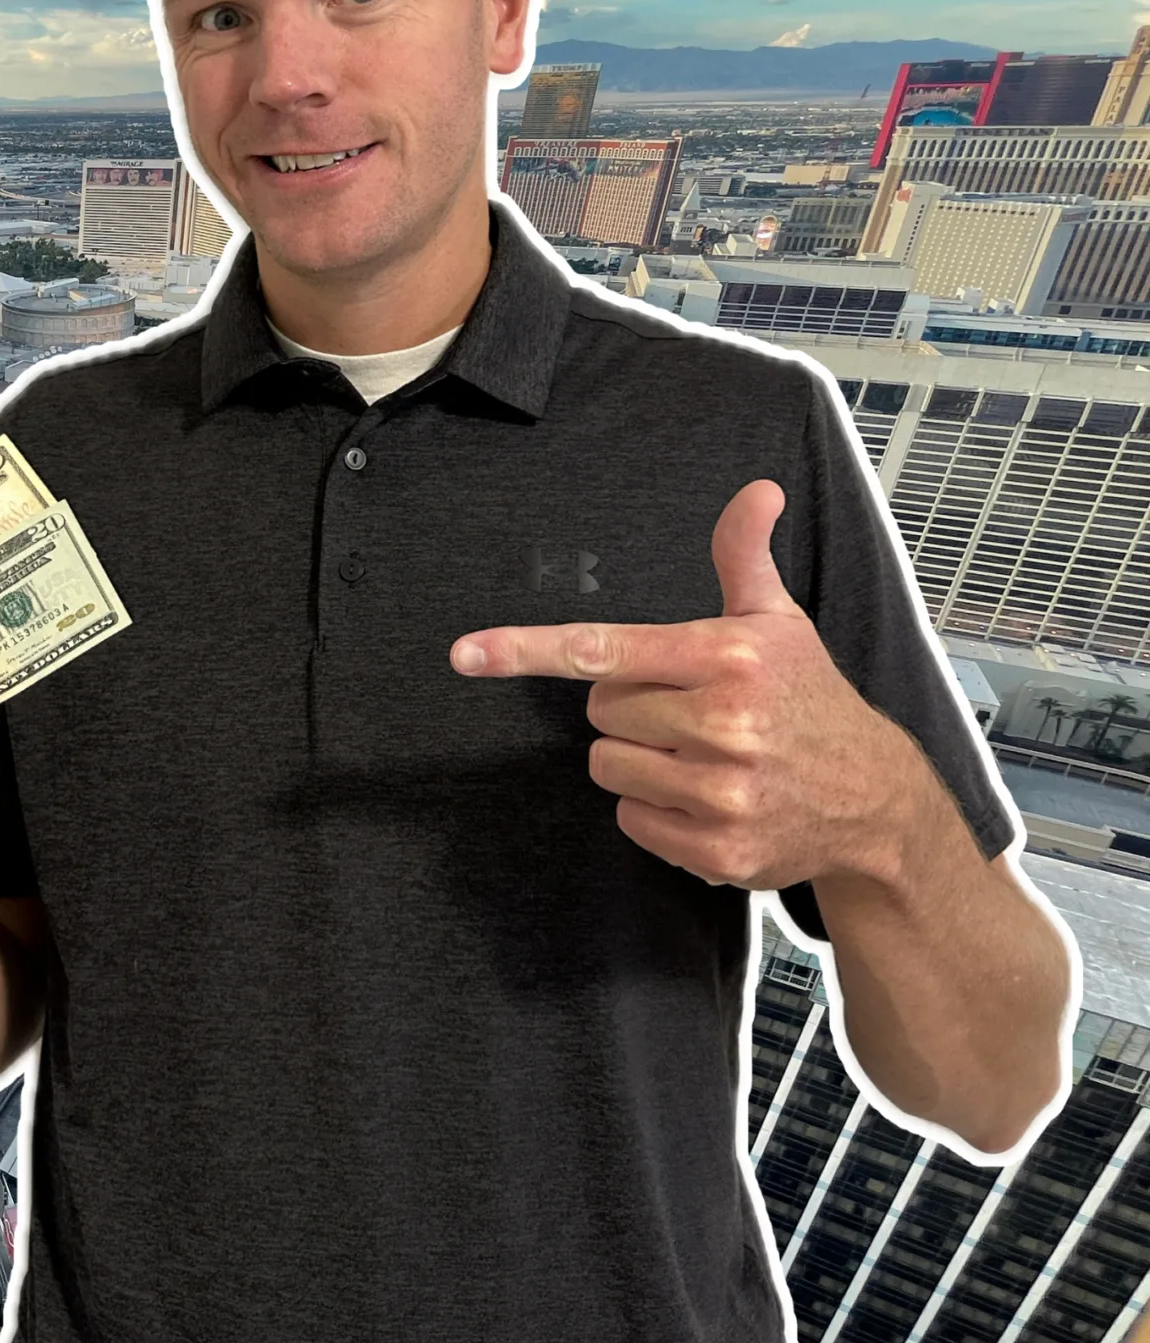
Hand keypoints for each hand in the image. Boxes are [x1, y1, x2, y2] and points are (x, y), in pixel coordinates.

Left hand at [448, 478, 913, 894]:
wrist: (875, 800)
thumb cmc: (810, 700)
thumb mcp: (780, 623)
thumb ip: (743, 557)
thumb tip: (755, 491)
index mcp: (729, 657)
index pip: (605, 649)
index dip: (527, 649)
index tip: (467, 653)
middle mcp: (726, 723)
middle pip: (601, 711)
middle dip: (633, 709)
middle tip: (690, 713)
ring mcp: (723, 792)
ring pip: (610, 767)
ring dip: (642, 762)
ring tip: (703, 758)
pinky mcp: (719, 851)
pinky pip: (632, 822)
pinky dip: (658, 813)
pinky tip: (708, 800)